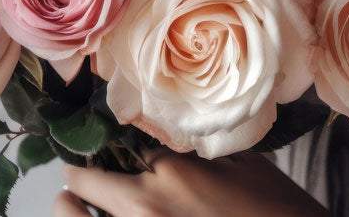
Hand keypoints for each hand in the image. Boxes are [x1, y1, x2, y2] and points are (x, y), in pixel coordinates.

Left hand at [52, 149, 328, 216]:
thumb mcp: (246, 168)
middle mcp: (145, 208)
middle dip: (77, 178)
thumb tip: (169, 143)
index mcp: (172, 174)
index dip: (104, 143)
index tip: (92, 139)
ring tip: (71, 202)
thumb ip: (201, 154)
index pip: (116, 147)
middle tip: (75, 176)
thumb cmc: (279, 214)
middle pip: (82, 183)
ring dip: (69, 208)